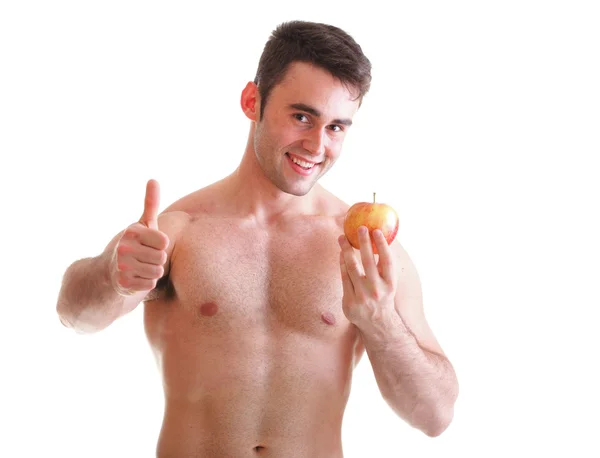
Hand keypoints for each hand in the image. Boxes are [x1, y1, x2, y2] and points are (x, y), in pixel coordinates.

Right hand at [110, 179, 169, 295]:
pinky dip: (147, 283)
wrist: (110, 271)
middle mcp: (124, 247)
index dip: (161, 245)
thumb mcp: (142, 224)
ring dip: (153, 272)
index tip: (151, 244)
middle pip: (162, 257)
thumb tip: (153, 179)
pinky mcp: (123, 283)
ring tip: (141, 267)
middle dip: (158, 259)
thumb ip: (150, 203)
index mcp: (131, 232)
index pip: (164, 241)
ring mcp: (122, 266)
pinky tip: (137, 278)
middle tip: (145, 258)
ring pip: (157, 272)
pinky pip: (150, 284)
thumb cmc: (135, 245)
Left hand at [338, 226, 397, 326]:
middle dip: (363, 243)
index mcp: (390, 285)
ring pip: (352, 268)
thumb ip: (383, 266)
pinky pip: (344, 278)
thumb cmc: (382, 296)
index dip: (382, 245)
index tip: (376, 230)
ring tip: (342, 237)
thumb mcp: (388, 284)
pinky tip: (341, 253)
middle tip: (360, 228)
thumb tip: (378, 239)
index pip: (387, 261)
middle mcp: (377, 291)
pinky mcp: (349, 302)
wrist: (376, 324)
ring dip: (346, 250)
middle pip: (368, 262)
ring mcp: (362, 297)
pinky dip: (342, 264)